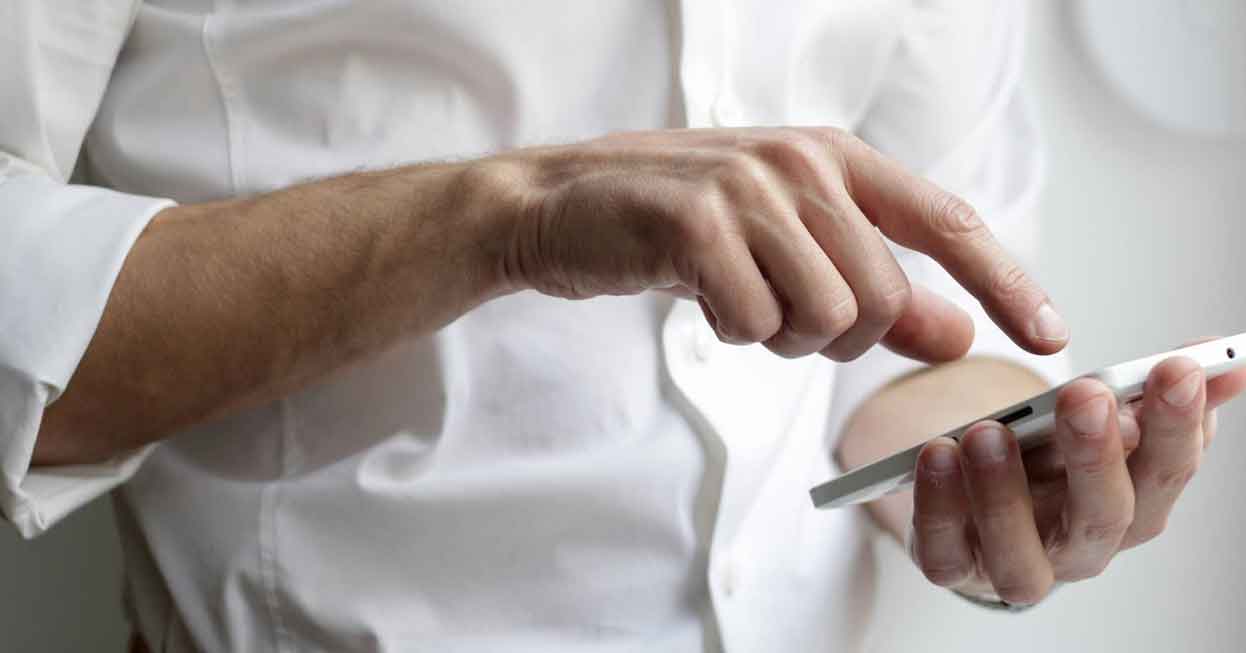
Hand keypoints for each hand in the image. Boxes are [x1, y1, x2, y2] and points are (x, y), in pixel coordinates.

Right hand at [477, 127, 1067, 361]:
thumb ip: (877, 289)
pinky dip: (731, 332)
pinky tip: (698, 295)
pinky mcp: (696, 224)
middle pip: (882, 298)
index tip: (1049, 336)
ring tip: (736, 299)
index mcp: (835, 157)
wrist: (562, 205)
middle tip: (778, 314)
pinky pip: (755, 323)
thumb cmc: (680, 226)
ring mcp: (749, 188)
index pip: (947, 223)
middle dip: (837, 336)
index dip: (1006, 282)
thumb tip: (957, 335)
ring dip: (780, 336)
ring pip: (826, 317)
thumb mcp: (787, 247)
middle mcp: (802, 163)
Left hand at [908, 349, 1245, 604]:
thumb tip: (1226, 359)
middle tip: (1085, 395)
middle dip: (1097, 454)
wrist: (977, 500)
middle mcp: (1082, 546)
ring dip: (1004, 493)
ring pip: (1021, 554)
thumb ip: (1152, 393)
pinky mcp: (954, 567)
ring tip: (988, 432)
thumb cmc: (1047, 458)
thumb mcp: (1098, 419)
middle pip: (1104, 516)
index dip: (1178, 425)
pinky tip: (936, 455)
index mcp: (1132, 504)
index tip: (1177, 368)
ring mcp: (1017, 564)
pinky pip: (944, 553)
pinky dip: (939, 507)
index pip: (1168, 471)